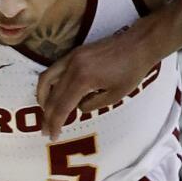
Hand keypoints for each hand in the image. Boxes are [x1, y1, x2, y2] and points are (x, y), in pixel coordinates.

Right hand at [36, 25, 155, 139]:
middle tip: (45, 131)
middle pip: (52, 95)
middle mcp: (72, 67)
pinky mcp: (74, 53)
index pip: (62, 106)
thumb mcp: (115, 95)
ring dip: (42, 97)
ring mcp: (71, 57)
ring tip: (45, 112)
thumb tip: (78, 106)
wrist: (138, 44)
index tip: (53, 136)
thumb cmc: (131, 71)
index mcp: (83, 79)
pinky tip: (52, 93)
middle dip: (47, 116)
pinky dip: (49, 83)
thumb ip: (92, 104)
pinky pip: (54, 69)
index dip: (56, 123)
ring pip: (46, 78)